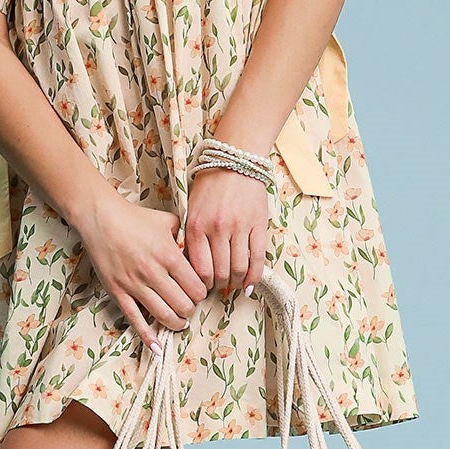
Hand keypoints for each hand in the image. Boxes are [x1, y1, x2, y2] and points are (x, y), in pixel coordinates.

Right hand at [76, 185, 208, 353]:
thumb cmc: (136, 219)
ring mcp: (135, 285)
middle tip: (190, 306)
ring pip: (164, 315)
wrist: (101, 219)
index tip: (200, 291)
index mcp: (169, 255)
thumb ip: (186, 238)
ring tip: (180, 321)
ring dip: (176, 323)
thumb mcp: (168, 221)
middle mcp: (154, 273)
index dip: (202, 293)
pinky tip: (157, 347)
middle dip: (191, 309)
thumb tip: (198, 254)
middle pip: (184, 305)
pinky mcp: (118, 293)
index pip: (197, 287)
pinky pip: (135, 320)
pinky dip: (148, 337)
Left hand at [182, 166, 267, 301]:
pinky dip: (255, 276)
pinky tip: (251, 284)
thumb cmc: (210, 185)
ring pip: (239, 269)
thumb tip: (194, 268)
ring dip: (237, 282)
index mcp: (196, 226)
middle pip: (220, 272)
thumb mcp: (191, 209)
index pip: (199, 269)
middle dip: (220, 285)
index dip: (202, 285)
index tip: (204, 287)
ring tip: (235, 284)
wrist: (234, 161)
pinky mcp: (258, 225)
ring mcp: (239, 228)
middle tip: (220, 287)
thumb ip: (192, 236)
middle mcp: (217, 229)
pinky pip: (258, 258)